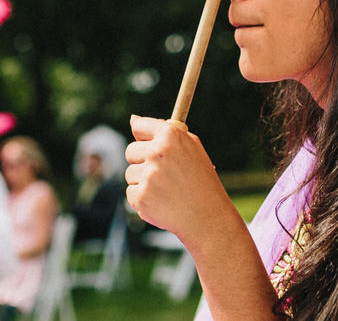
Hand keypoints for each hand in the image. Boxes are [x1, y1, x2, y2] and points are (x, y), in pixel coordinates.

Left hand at [124, 115, 237, 246]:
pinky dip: (142, 198)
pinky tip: (161, 202)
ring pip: (130, 173)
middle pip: (131, 151)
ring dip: (143, 181)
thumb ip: (164, 131)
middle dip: (142, 161)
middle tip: (162, 173)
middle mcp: (157, 152)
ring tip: (166, 190)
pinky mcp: (141, 197)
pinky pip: (131, 193)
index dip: (143, 136)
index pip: (140, 126)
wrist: (207, 216)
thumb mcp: (192, 147)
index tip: (147, 143)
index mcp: (171, 136)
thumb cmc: (200, 179)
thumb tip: (133, 120)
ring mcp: (148, 176)